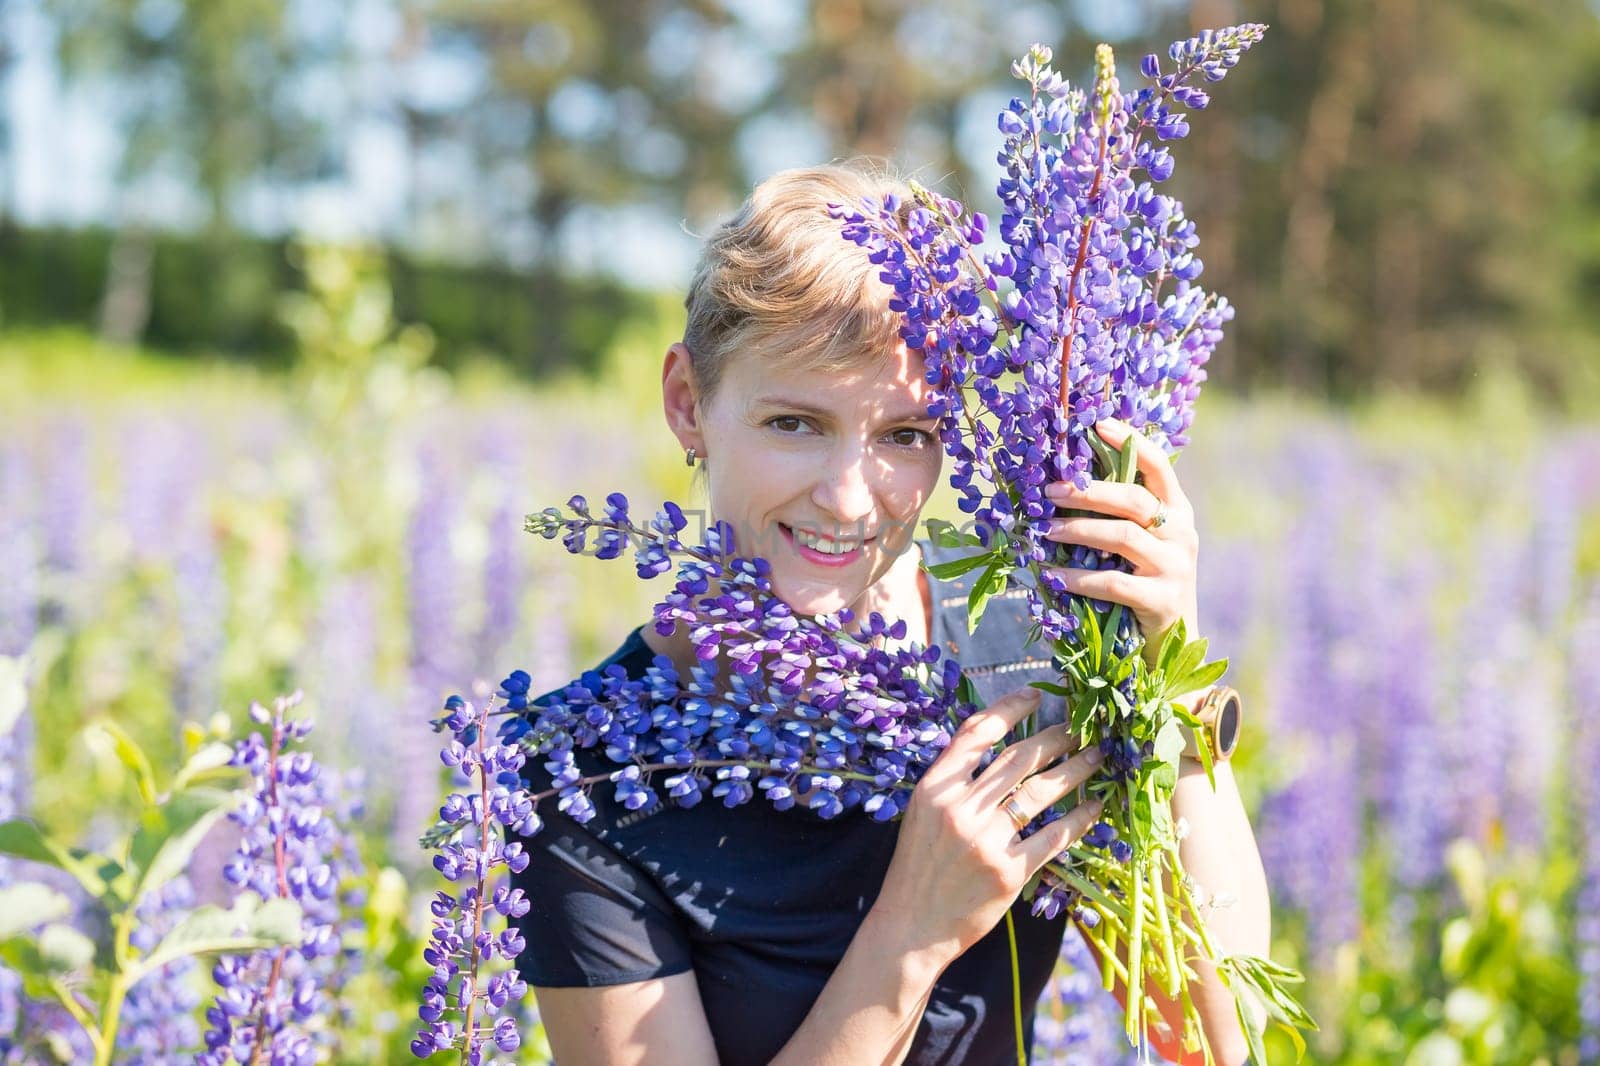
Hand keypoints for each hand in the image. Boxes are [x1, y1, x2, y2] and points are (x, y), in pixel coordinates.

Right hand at [870, 686, 1105, 966]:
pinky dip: (1078, 819)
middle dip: (1056, 737)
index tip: (1036, 695)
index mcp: (933, 789)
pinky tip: (1095, 807)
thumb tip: (1002, 748)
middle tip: (1082, 726)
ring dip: (1075, 770)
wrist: (911, 926)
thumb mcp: (923, 814)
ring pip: (1041, 792)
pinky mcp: (1009, 871)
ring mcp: (986, 840)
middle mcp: (959, 809)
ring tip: (1097, 757)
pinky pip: (1053, 836)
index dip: (1009, 708)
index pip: (976, 733)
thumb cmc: (917, 867)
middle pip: (1018, 759)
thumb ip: (955, 783)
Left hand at [1041, 418, 1199, 666]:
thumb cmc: (1145, 583)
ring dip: (1078, 530)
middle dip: (1088, 491)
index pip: (1160, 466)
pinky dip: (1078, 578)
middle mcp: (1182, 535)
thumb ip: (1121, 514)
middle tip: (1050, 491)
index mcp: (1178, 513)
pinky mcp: (1162, 600)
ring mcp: (1175, 567)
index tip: (1098, 424)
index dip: (1130, 442)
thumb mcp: (1142, 544)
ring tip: (1046, 531)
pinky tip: (1054, 575)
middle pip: (1134, 499)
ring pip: (1123, 537)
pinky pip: (1113, 582)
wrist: (1173, 641)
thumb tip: (1067, 482)